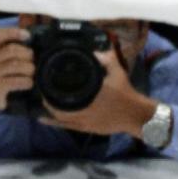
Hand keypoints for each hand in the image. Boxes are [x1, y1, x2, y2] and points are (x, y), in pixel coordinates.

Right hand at [0, 26, 34, 126]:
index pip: (1, 35)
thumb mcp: (0, 62)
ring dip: (29, 69)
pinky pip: (16, 81)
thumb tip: (34, 49)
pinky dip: (27, 82)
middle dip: (28, 55)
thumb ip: (12, 54)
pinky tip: (29, 84)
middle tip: (33, 62)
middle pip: (12, 50)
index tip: (27, 36)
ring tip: (32, 74)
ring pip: (16, 65)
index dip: (14, 32)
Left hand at [41, 49, 155, 137]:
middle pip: (57, 107)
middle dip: (47, 100)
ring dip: (49, 112)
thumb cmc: (126, 94)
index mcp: (88, 95)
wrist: (136, 115)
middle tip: (41, 92)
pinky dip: (54, 123)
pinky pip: (67, 127)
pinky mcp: (88, 129)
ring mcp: (85, 122)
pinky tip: (44, 120)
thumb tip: (96, 49)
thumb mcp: (117, 72)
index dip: (50, 89)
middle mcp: (83, 110)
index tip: (43, 81)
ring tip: (41, 104)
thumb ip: (106, 58)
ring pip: (60, 119)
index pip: (63, 93)